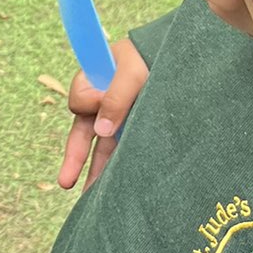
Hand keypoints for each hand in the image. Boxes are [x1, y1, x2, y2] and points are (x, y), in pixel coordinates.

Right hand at [58, 38, 149, 188]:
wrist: (186, 55)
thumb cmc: (153, 57)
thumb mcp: (133, 72)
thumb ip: (115, 98)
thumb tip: (101, 130)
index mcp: (96, 81)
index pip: (80, 99)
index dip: (85, 105)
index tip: (95, 107)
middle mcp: (104, 102)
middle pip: (84, 132)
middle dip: (74, 159)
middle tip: (65, 182)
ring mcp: (121, 117)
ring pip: (103, 147)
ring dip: (97, 171)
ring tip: (92, 198)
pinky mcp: (138, 128)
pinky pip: (123, 149)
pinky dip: (117, 166)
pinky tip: (114, 185)